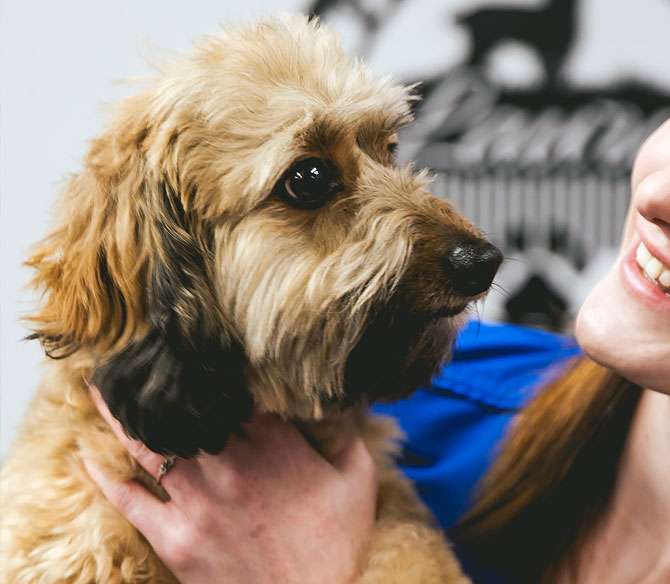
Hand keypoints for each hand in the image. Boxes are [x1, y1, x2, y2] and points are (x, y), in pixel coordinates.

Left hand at [84, 386, 376, 583]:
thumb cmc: (336, 544)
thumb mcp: (356, 480)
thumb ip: (347, 432)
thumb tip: (340, 395)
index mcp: (273, 445)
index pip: (231, 391)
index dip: (209, 368)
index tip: (193, 349)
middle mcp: (228, 465)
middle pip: (181, 411)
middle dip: (158, 384)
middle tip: (137, 357)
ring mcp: (196, 501)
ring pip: (148, 447)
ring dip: (120, 417)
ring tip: (101, 390)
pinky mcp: (175, 537)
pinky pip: (130, 500)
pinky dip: (105, 477)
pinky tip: (88, 457)